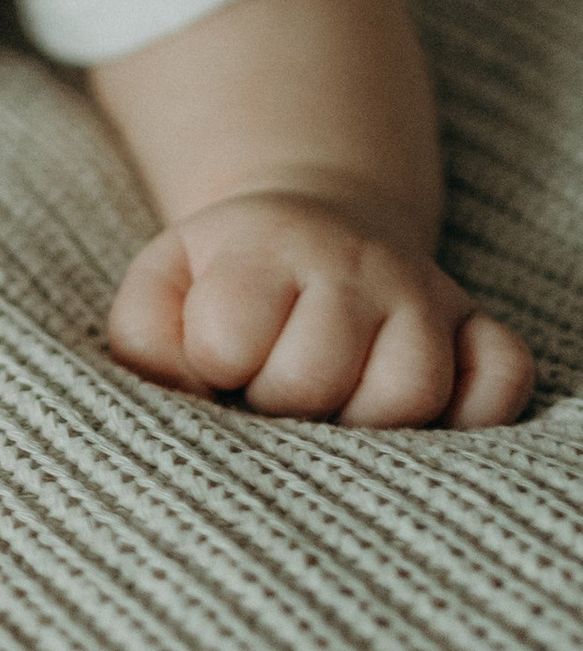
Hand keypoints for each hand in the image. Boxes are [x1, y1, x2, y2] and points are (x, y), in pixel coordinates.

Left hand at [109, 188, 533, 425]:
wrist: (310, 230)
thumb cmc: (223, 282)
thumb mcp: (160, 291)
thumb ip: (146, 345)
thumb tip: (187, 399)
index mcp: (265, 247)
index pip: (228, 334)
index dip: (211, 364)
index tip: (217, 360)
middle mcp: (354, 264)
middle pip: (317, 376)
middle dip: (280, 402)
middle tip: (273, 389)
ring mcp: (423, 294)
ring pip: (412, 391)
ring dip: (364, 421)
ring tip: (335, 404)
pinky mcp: (479, 326)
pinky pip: (503, 379)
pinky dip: (472, 413)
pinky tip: (419, 415)